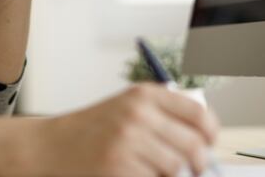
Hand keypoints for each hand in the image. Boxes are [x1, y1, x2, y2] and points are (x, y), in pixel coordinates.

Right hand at [31, 83, 219, 176]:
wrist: (54, 146)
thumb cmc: (94, 129)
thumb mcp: (128, 107)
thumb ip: (163, 114)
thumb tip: (205, 137)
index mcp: (144, 95)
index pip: (197, 113)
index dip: (210, 133)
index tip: (209, 144)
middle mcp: (138, 114)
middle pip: (192, 144)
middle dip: (198, 163)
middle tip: (194, 169)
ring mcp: (128, 141)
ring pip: (174, 167)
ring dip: (170, 174)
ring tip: (154, 170)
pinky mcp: (119, 166)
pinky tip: (135, 173)